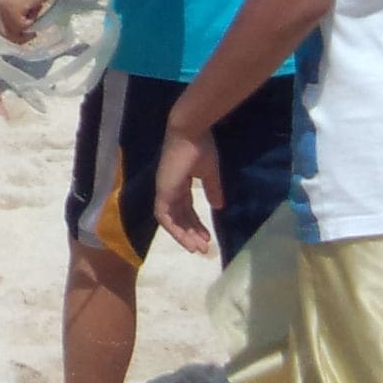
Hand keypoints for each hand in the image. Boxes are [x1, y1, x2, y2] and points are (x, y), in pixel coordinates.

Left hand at [0, 0, 59, 43]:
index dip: (10, 30)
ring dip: (24, 31)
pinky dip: (30, 24)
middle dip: (16, 36)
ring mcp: (5, 6)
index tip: (24, 32)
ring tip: (35, 26)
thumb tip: (26, 23)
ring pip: (10, 31)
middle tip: (31, 35)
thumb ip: (21, 7)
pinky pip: (20, 27)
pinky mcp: (13, 9)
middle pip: (2, 30)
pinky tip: (36, 14)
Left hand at [152, 126, 219, 255]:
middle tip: (205, 249)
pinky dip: (174, 229)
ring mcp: (164, 190)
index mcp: (179, 183)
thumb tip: (218, 207)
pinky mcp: (163, 191)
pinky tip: (186, 240)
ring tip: (198, 249)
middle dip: (191, 234)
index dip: (196, 224)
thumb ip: (212, 189)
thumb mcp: (210, 173)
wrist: (191, 133)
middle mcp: (169, 188)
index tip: (207, 237)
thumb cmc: (201, 147)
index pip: (186, 208)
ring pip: (170, 220)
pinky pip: (164, 216)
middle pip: (179, 217)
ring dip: (183, 235)